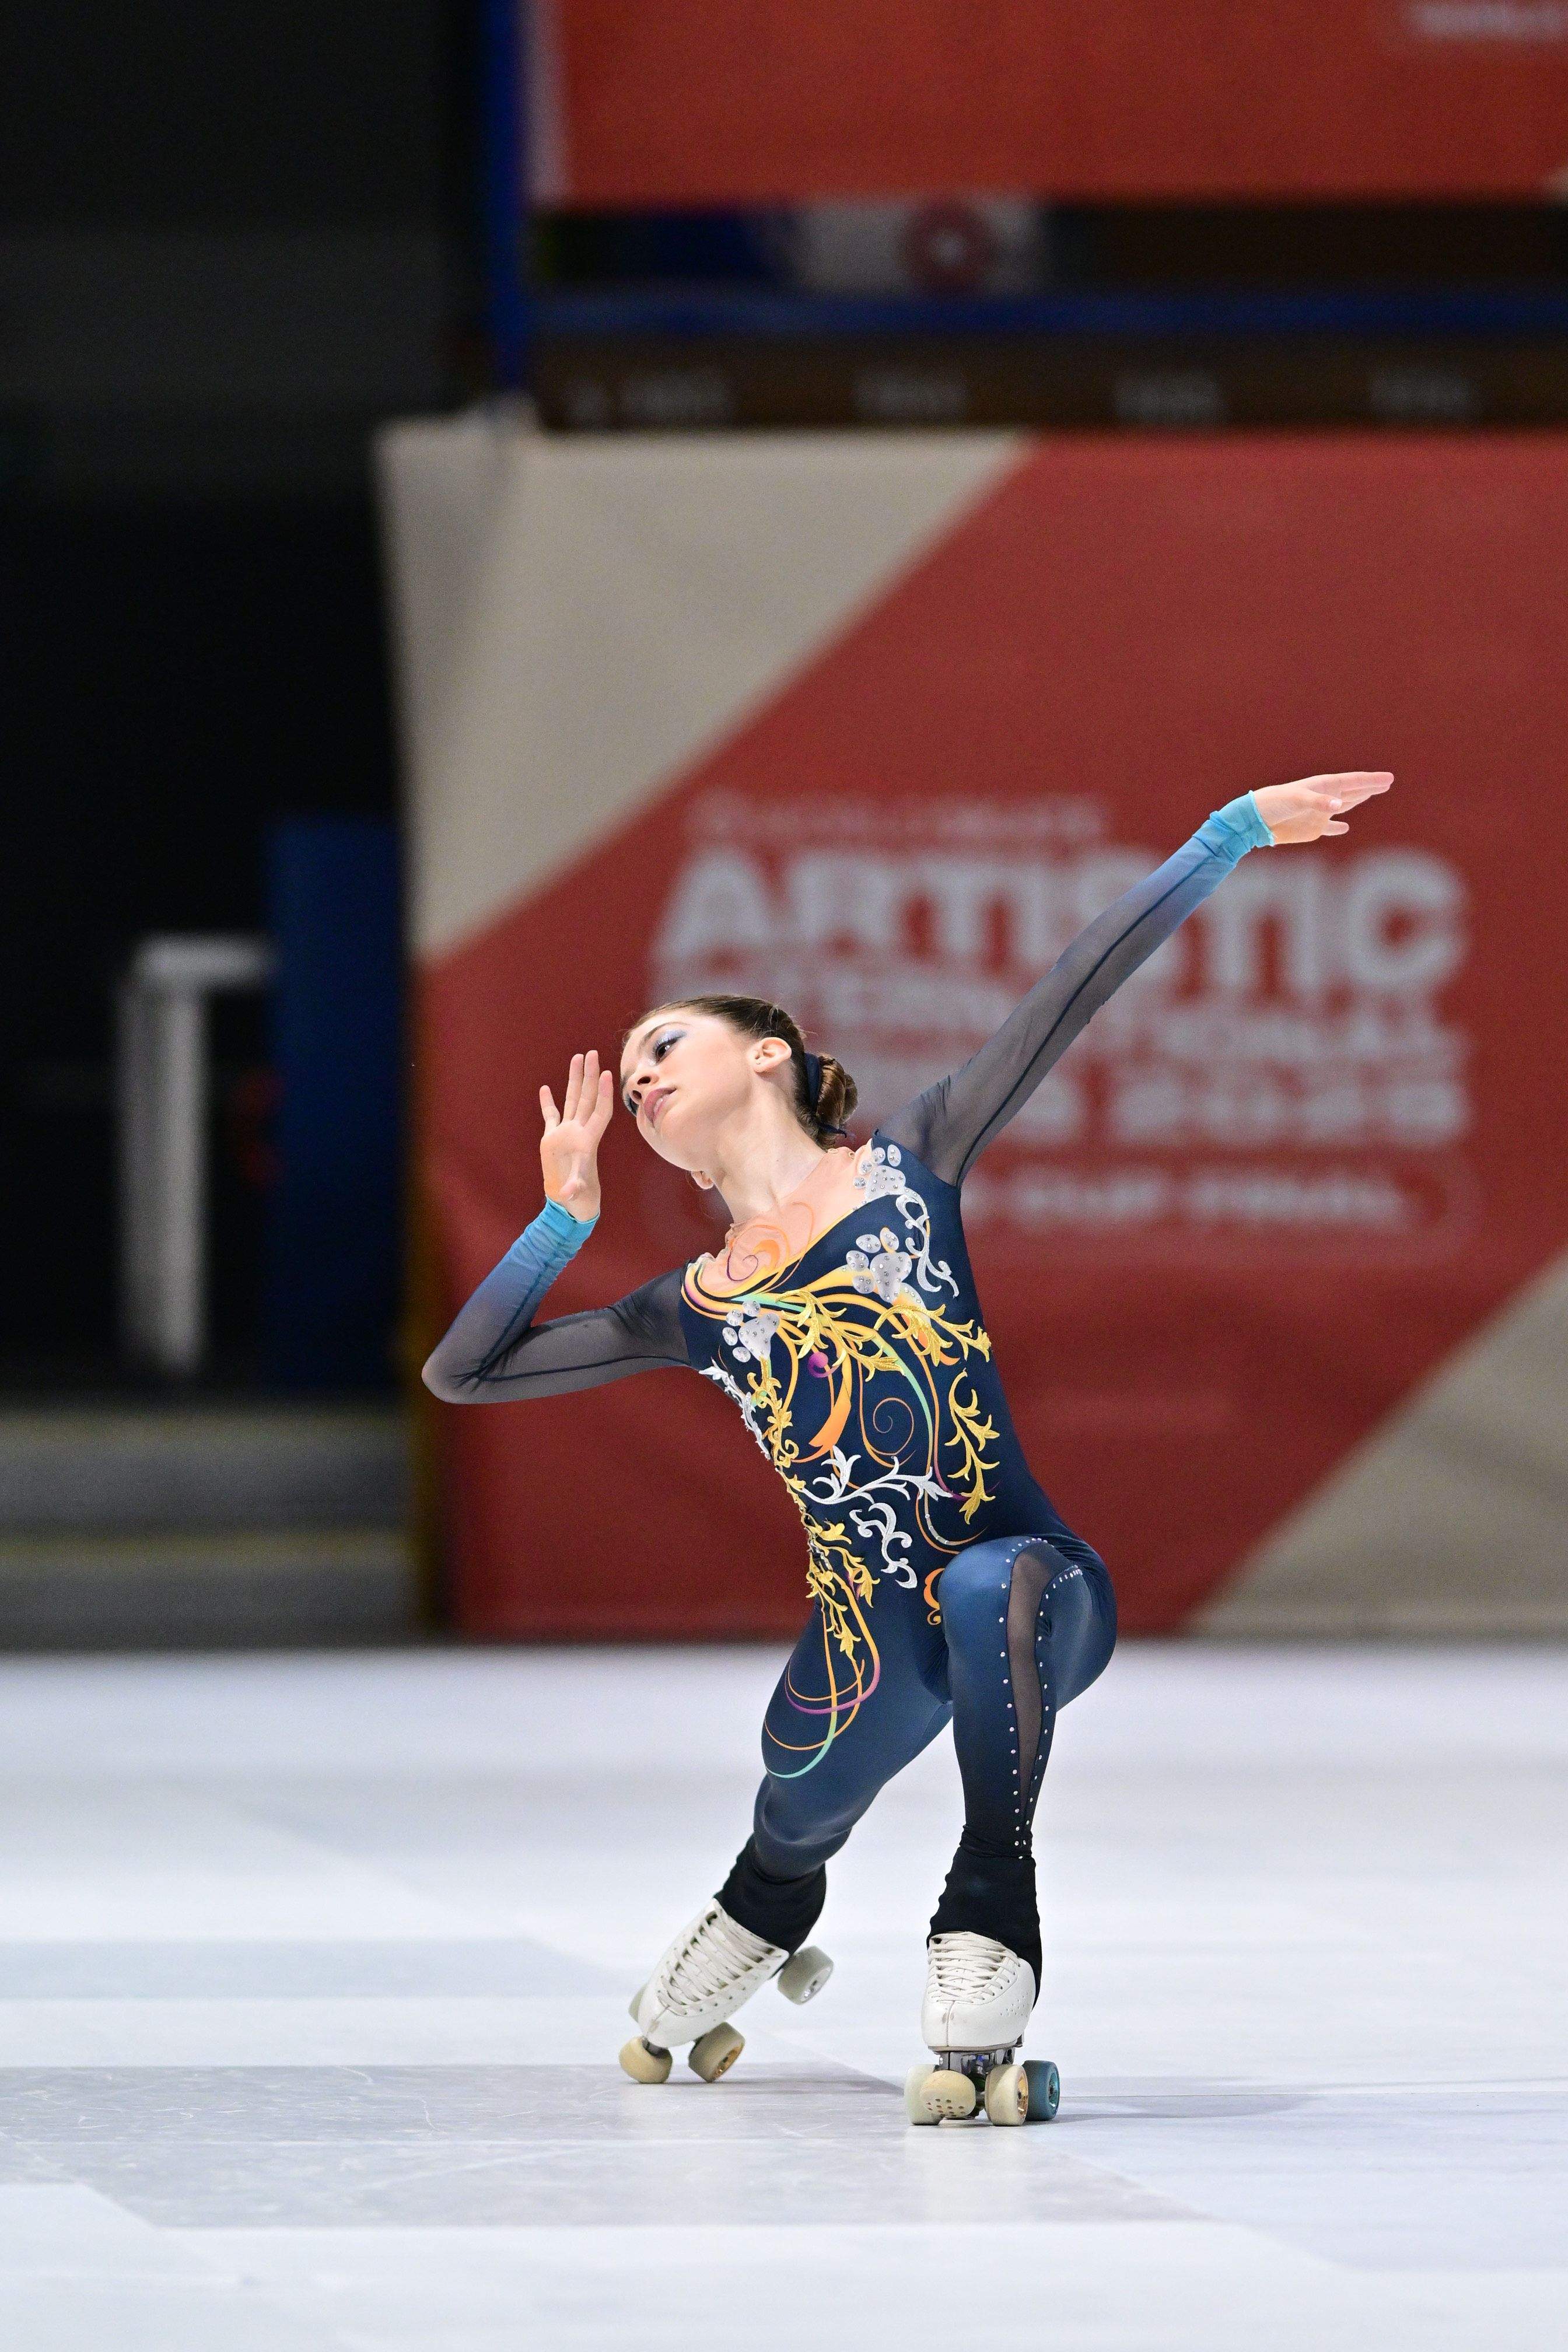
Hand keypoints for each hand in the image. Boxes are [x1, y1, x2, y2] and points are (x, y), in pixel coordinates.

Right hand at [540, 1050, 612, 1220]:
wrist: (568, 1199)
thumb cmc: (578, 1195)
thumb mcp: (577, 1191)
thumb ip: (573, 1189)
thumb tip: (568, 1194)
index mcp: (588, 1140)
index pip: (600, 1111)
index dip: (604, 1094)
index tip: (606, 1074)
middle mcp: (579, 1131)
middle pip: (587, 1097)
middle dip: (590, 1076)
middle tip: (593, 1053)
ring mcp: (566, 1132)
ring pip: (571, 1099)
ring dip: (574, 1079)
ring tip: (578, 1057)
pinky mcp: (552, 1137)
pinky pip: (551, 1115)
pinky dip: (548, 1102)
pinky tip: (545, 1087)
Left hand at [1252, 772, 1392, 844]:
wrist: (1257, 820)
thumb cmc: (1275, 803)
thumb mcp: (1296, 800)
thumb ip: (1318, 803)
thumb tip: (1339, 806)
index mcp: (1324, 786)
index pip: (1353, 781)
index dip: (1372, 780)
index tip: (1389, 778)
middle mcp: (1325, 798)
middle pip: (1353, 791)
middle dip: (1370, 787)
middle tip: (1387, 782)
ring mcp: (1320, 814)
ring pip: (1345, 805)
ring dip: (1358, 800)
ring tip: (1371, 793)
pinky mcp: (1313, 829)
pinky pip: (1329, 828)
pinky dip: (1338, 828)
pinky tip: (1345, 827)